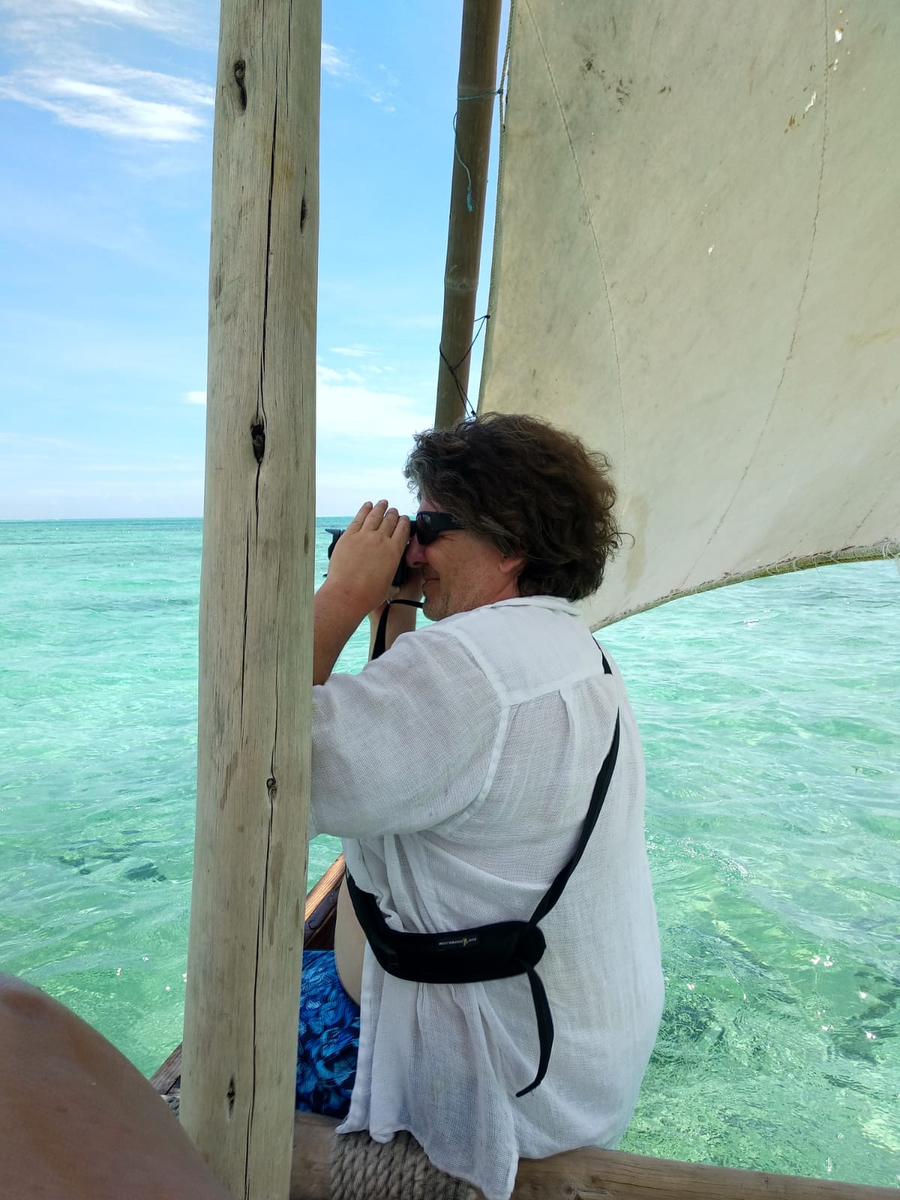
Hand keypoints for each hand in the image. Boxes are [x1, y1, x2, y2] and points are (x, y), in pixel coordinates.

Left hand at [326, 501, 409, 618]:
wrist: (347, 594)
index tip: (404, 519)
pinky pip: (358, 518)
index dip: (404, 522)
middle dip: (393, 514)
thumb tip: (390, 564)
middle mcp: (381, 540)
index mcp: (394, 551)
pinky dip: (364, 510)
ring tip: (383, 503)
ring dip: (380, 507)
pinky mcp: (348, 536)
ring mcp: (364, 536)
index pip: (403, 530)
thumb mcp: (389, 581)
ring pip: (375, 516)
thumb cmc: (367, 594)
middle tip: (394, 511)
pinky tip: (367, 506)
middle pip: (390, 520)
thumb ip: (391, 567)